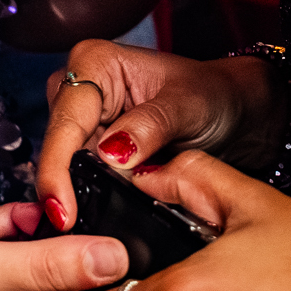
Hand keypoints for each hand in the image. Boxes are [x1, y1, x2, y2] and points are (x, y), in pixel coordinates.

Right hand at [34, 41, 283, 231]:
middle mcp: (80, 87)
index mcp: (95, 62)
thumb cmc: (214, 94)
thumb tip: (111, 154)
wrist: (233, 112)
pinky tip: (92, 219)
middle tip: (71, 228)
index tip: (61, 210)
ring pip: (64, 164)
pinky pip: (80, 175)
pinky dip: (87, 197)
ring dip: (74, 195)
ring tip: (81, 228)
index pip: (66, 121)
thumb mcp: (188, 106)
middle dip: (62, 186)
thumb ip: (150, 126)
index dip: (58, 168)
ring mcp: (85, 119)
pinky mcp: (92, 146)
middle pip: (56, 144)